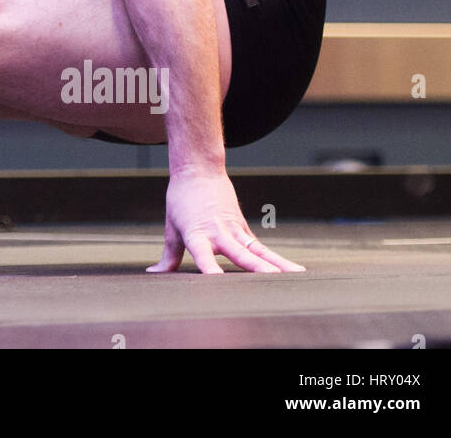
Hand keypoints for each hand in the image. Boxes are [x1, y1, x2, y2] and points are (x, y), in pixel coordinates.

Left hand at [148, 169, 304, 273]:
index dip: (209, 267)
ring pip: (257, 250)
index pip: (202, 254)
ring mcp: (234, 230)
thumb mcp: (172, 228)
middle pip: (238, 253)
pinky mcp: (244, 229)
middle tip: (270, 279)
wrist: (198, 171)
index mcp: (196, 234)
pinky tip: (295, 271)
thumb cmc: (181, 201)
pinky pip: (262, 249)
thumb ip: (168, 256)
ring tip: (294, 277)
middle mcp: (218, 233)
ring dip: (275, 264)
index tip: (216, 280)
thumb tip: (154, 273)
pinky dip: (278, 260)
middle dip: (254, 267)